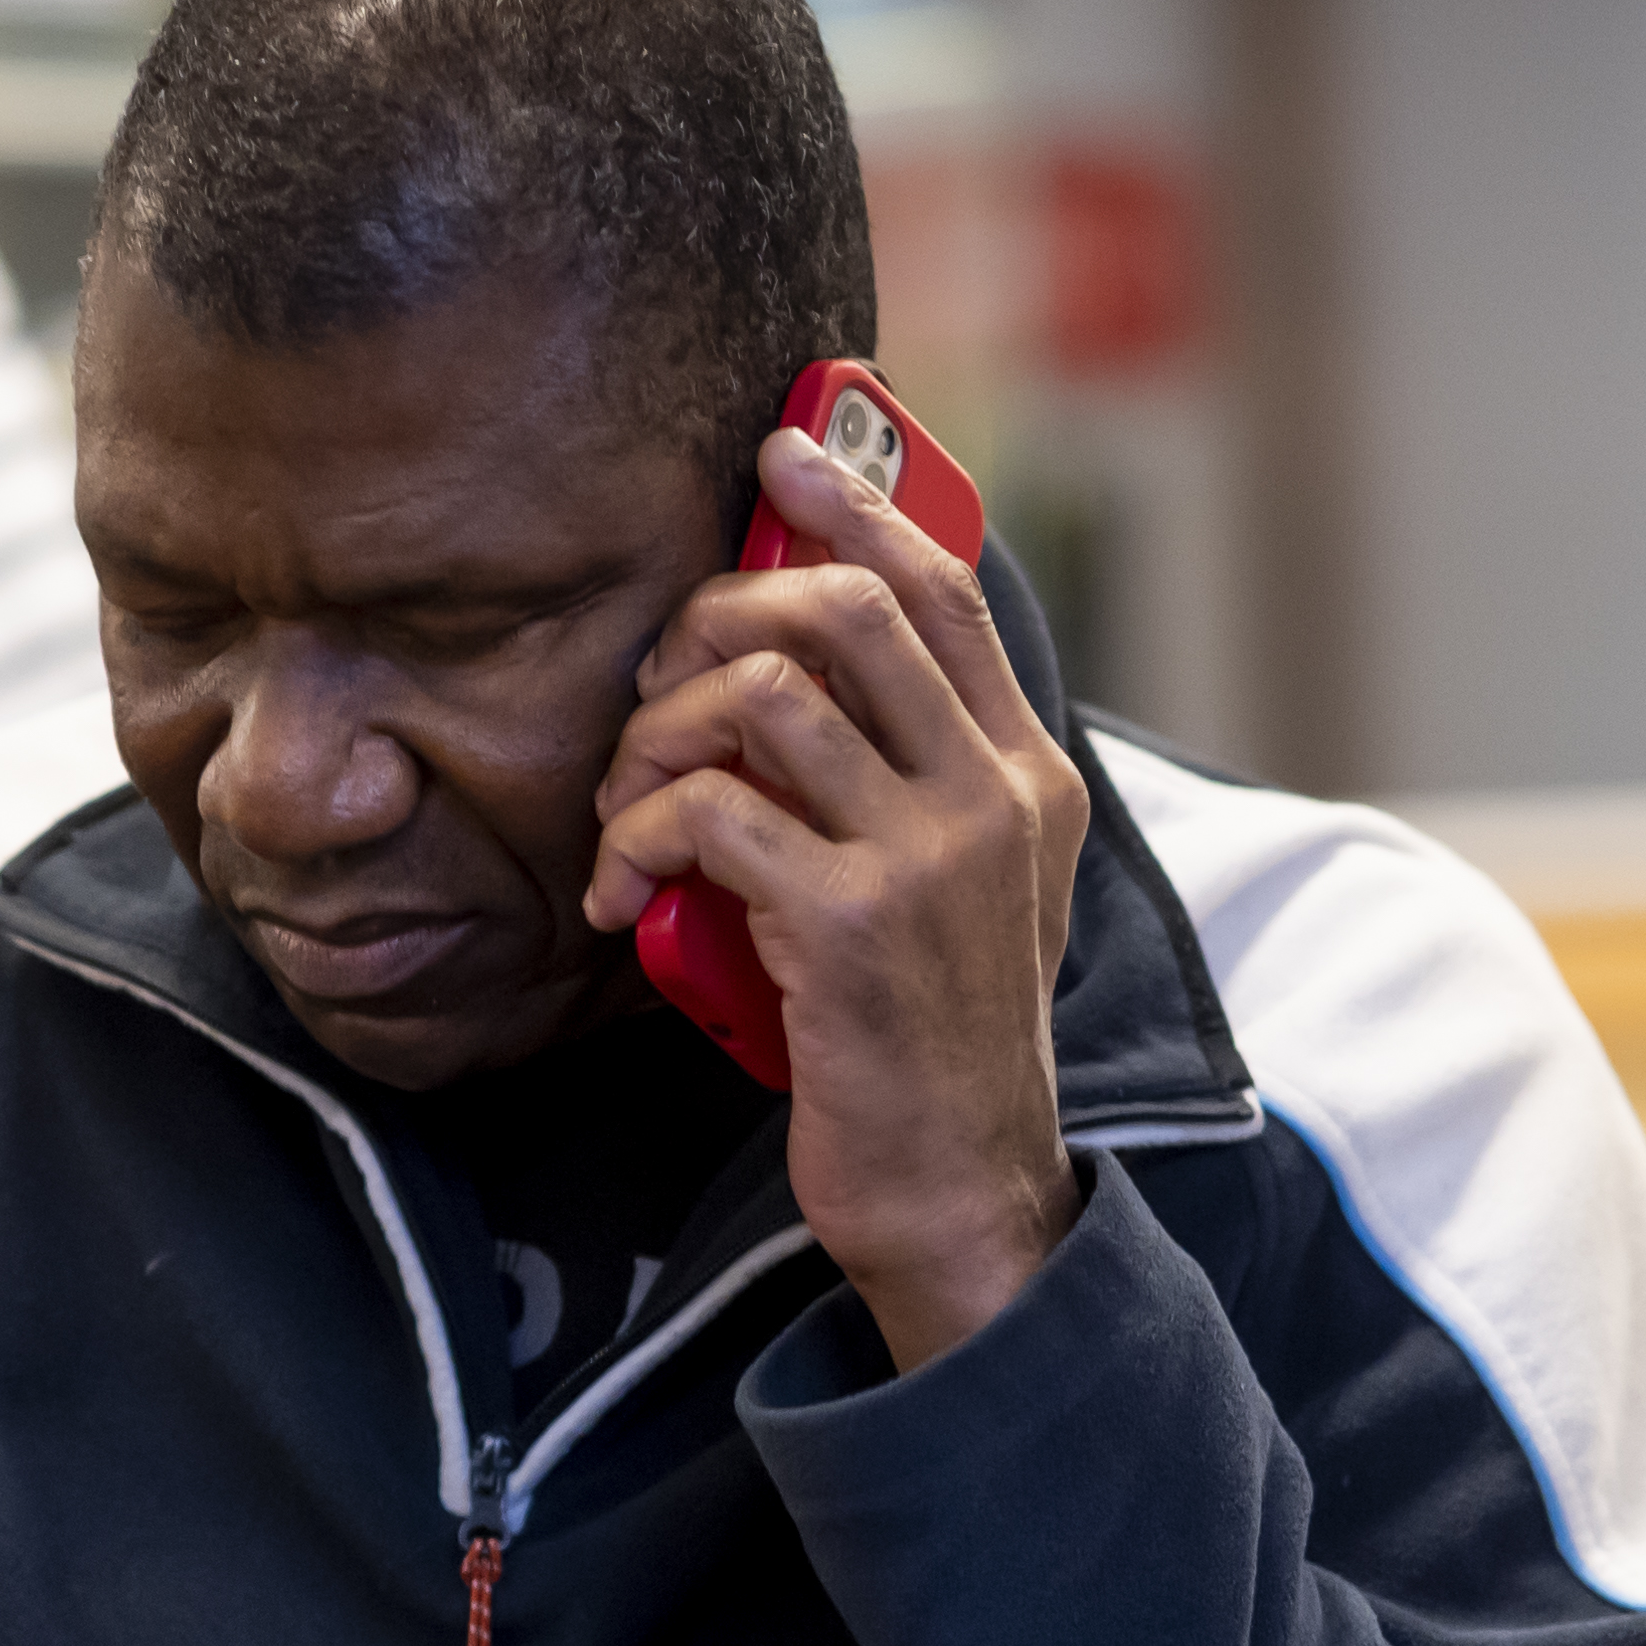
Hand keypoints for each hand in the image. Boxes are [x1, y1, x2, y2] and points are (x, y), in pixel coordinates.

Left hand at [586, 425, 1093, 1371]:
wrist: (957, 1197)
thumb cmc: (926, 1048)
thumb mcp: (963, 900)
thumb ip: (916, 787)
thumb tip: (795, 677)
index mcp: (1027, 779)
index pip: (946, 589)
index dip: (855, 500)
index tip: (778, 448)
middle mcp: (993, 800)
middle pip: (847, 607)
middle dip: (716, 615)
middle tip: (655, 682)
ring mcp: (929, 859)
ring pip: (765, 694)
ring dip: (658, 733)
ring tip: (627, 807)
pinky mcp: (850, 926)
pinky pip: (713, 812)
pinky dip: (639, 834)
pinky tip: (618, 890)